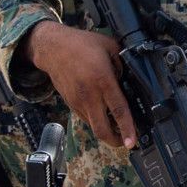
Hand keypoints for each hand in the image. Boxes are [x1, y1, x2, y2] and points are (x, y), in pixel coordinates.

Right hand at [28, 20, 135, 148]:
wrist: (53, 47)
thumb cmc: (82, 45)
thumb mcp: (110, 47)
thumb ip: (123, 65)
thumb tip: (130, 81)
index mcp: (103, 80)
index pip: (118, 110)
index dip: (127, 128)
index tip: (133, 142)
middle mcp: (89, 95)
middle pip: (102, 129)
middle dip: (116, 141)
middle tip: (127, 142)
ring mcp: (78, 101)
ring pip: (93, 126)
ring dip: (106, 131)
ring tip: (118, 129)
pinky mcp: (70, 103)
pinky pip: (86, 118)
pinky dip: (97, 121)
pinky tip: (104, 115)